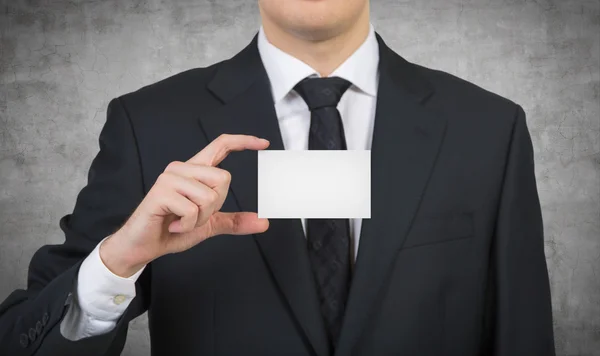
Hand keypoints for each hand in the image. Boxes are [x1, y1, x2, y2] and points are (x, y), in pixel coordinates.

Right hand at [100, 134, 269, 276]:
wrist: (144, 246)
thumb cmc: (172, 231)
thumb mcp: (209, 224)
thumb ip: (234, 221)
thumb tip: (263, 222)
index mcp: (195, 172)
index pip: (221, 146)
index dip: (243, 142)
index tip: (264, 143)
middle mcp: (182, 169)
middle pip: (223, 178)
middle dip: (216, 205)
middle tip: (195, 216)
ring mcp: (170, 178)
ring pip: (209, 196)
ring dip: (200, 218)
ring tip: (181, 221)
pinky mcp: (161, 192)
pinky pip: (192, 209)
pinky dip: (187, 225)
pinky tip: (173, 225)